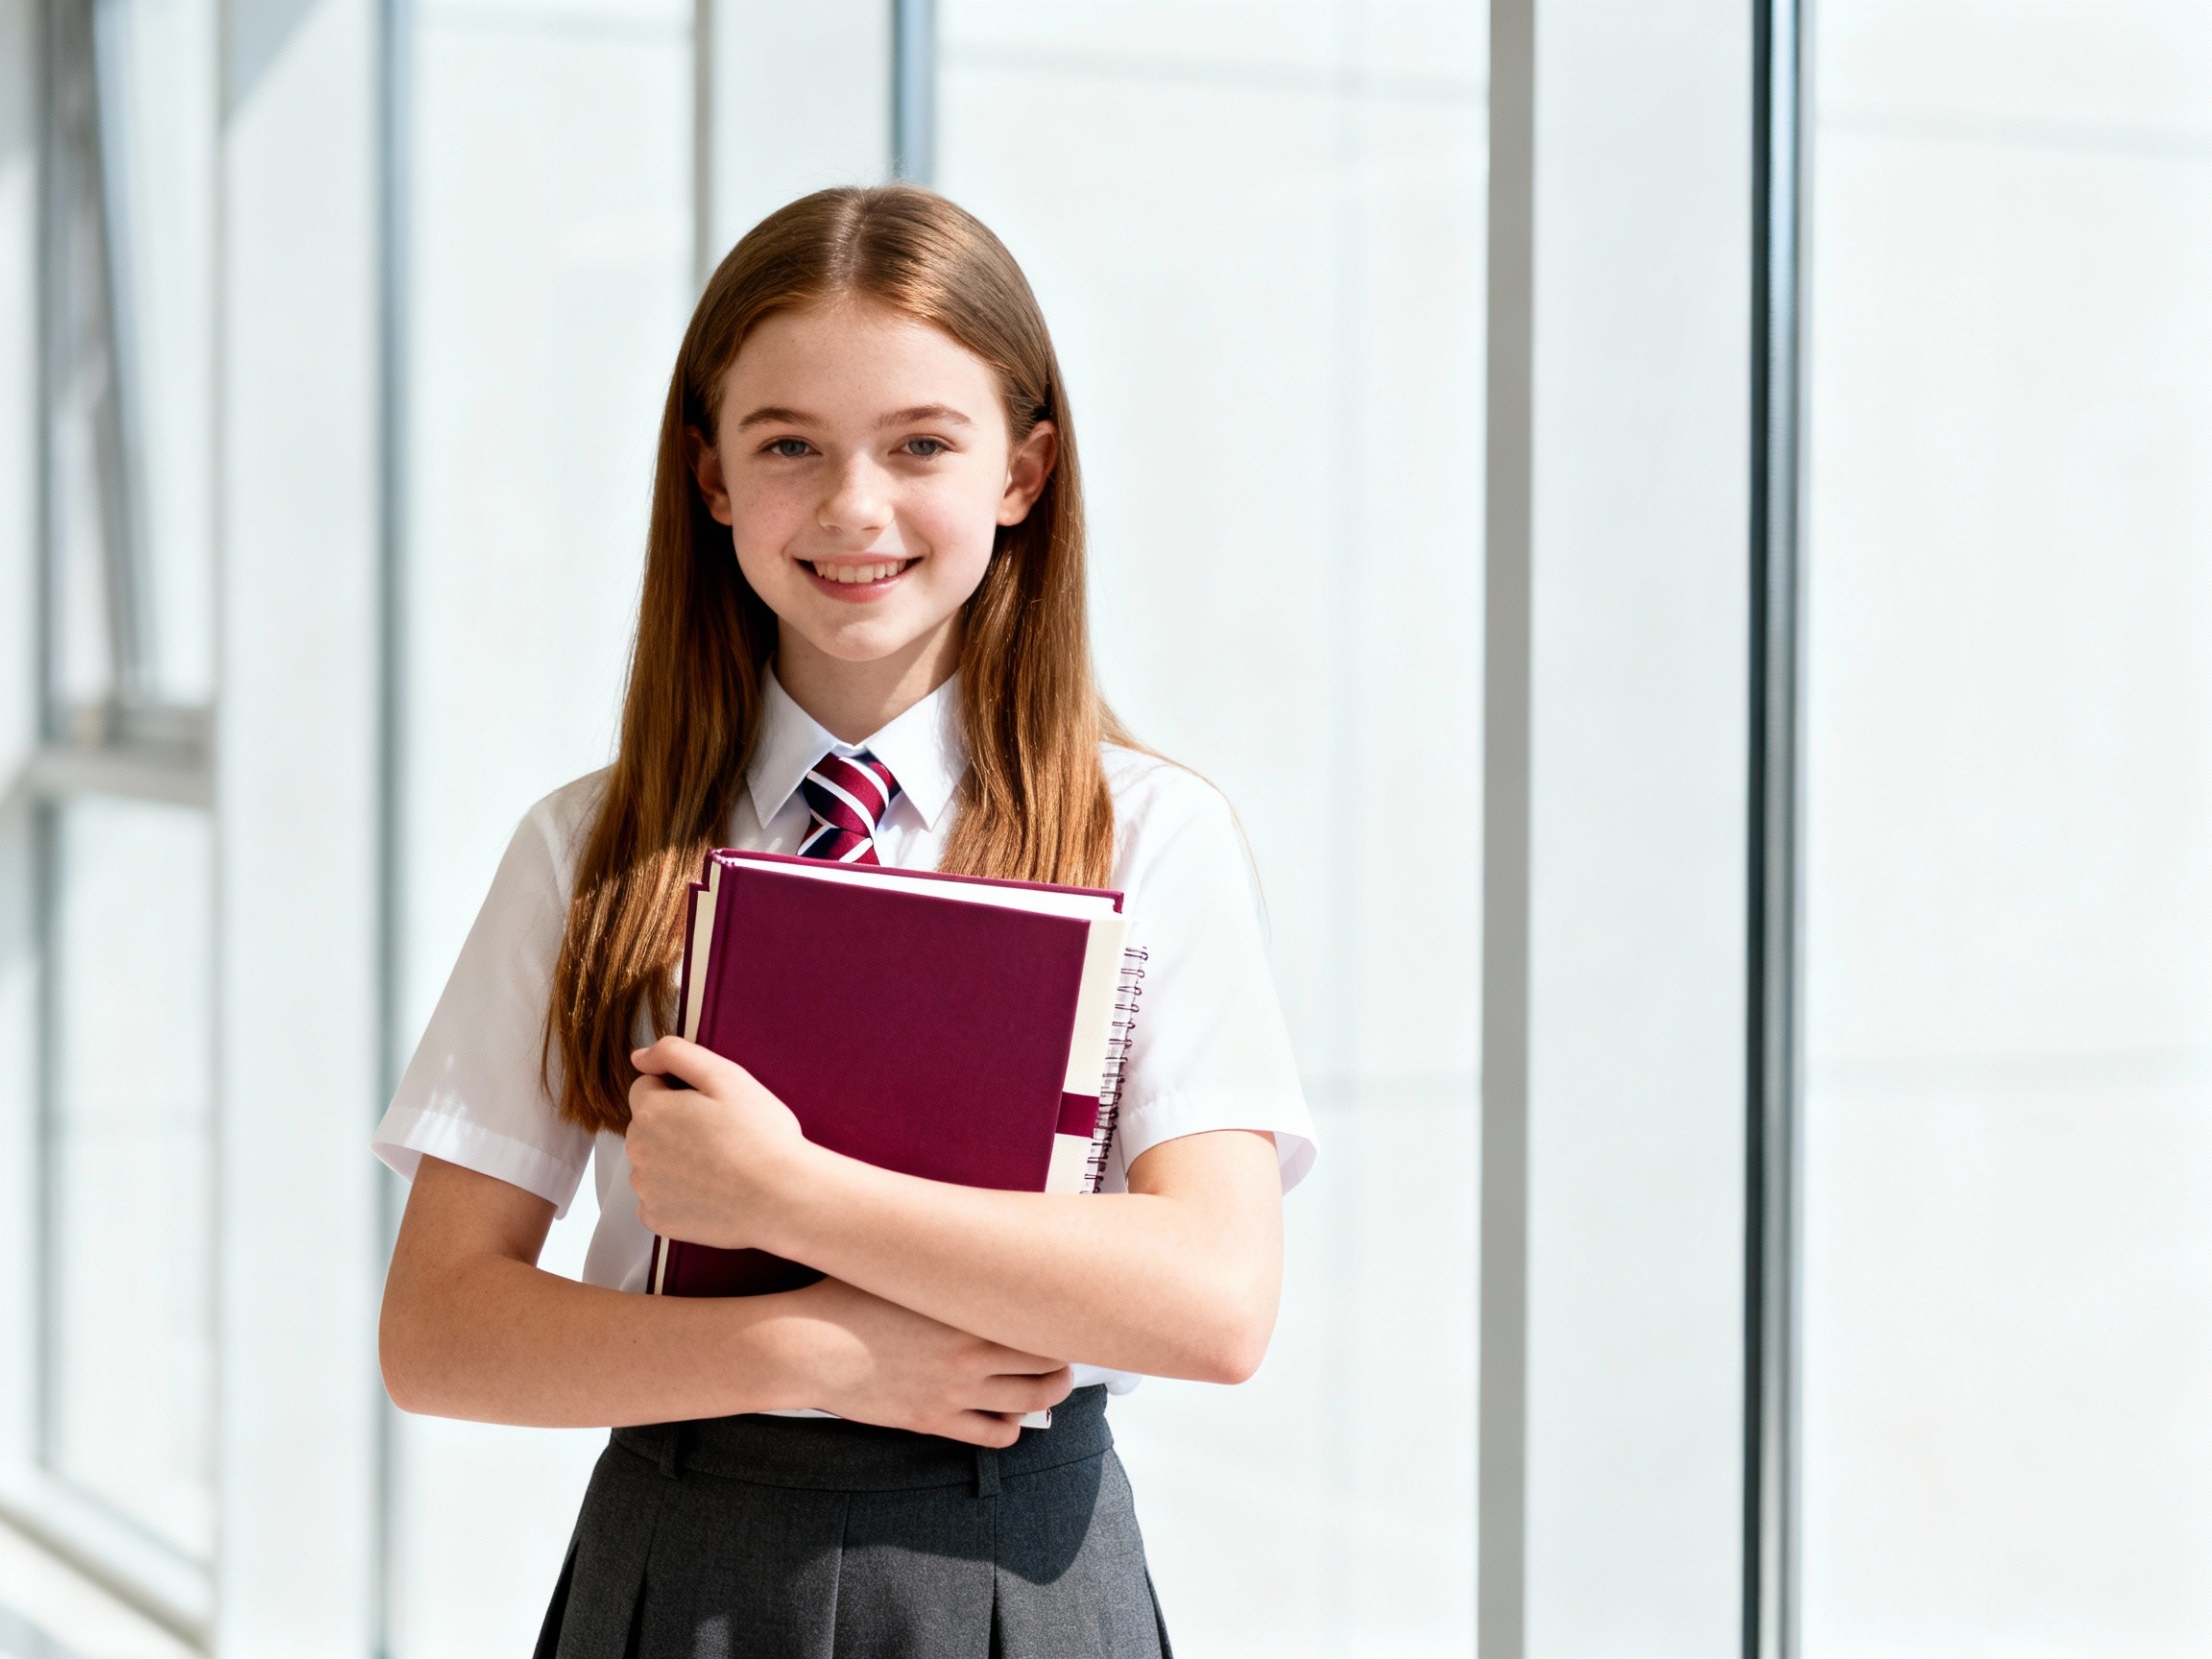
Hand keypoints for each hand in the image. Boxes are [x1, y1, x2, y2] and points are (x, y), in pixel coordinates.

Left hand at [626, 1036, 814, 1250]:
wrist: (783, 1197)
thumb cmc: (761, 1134)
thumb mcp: (727, 1076)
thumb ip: (676, 1054)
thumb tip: (639, 1056)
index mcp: (651, 1111)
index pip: (646, 1088)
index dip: (678, 1092)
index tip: (710, 1106)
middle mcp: (638, 1151)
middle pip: (647, 1127)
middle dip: (673, 1125)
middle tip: (719, 1135)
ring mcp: (646, 1189)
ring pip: (651, 1164)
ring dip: (672, 1161)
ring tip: (717, 1166)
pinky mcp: (657, 1219)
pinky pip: (657, 1200)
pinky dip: (676, 1196)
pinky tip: (708, 1192)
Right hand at [773, 1277, 1074, 1446]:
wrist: (808, 1348)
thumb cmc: (846, 1299)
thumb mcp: (899, 1269)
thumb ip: (939, 1261)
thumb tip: (963, 1232)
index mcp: (966, 1310)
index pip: (1040, 1318)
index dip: (1060, 1317)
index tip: (1062, 1311)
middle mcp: (970, 1353)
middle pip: (1047, 1363)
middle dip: (1063, 1360)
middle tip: (1065, 1352)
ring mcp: (955, 1391)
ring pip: (1028, 1402)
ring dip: (1048, 1395)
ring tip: (1050, 1386)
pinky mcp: (934, 1420)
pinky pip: (992, 1435)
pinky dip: (1011, 1428)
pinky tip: (1009, 1416)